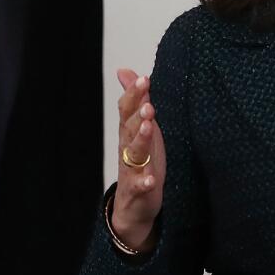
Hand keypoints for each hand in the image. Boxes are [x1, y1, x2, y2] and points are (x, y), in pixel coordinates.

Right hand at [111, 68, 166, 251]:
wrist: (133, 204)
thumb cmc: (140, 160)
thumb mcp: (139, 127)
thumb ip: (134, 100)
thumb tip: (124, 71)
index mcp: (129, 132)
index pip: (127, 109)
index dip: (134, 94)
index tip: (144, 78)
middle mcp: (127, 148)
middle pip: (128, 127)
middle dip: (137, 114)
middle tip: (148, 102)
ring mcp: (131, 168)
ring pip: (133, 152)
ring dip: (140, 139)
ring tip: (148, 127)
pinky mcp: (138, 189)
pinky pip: (139, 185)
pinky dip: (144, 182)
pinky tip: (150, 179)